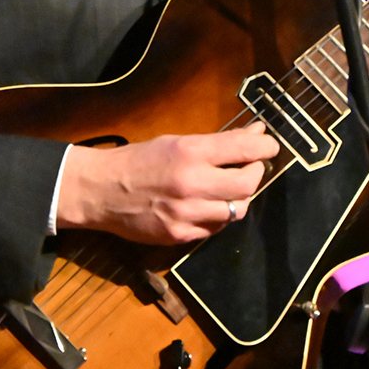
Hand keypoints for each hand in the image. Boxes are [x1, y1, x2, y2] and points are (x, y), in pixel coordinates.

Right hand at [56, 123, 279, 244]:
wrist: (100, 191)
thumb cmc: (138, 160)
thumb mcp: (176, 141)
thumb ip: (217, 142)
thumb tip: (255, 133)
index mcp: (190, 152)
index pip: (244, 148)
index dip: (265, 145)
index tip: (269, 145)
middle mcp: (192, 183)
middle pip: (248, 184)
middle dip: (256, 173)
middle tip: (251, 167)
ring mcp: (187, 213)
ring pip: (236, 210)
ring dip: (239, 198)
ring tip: (228, 188)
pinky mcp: (180, 236)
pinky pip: (215, 228)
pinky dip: (218, 216)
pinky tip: (208, 206)